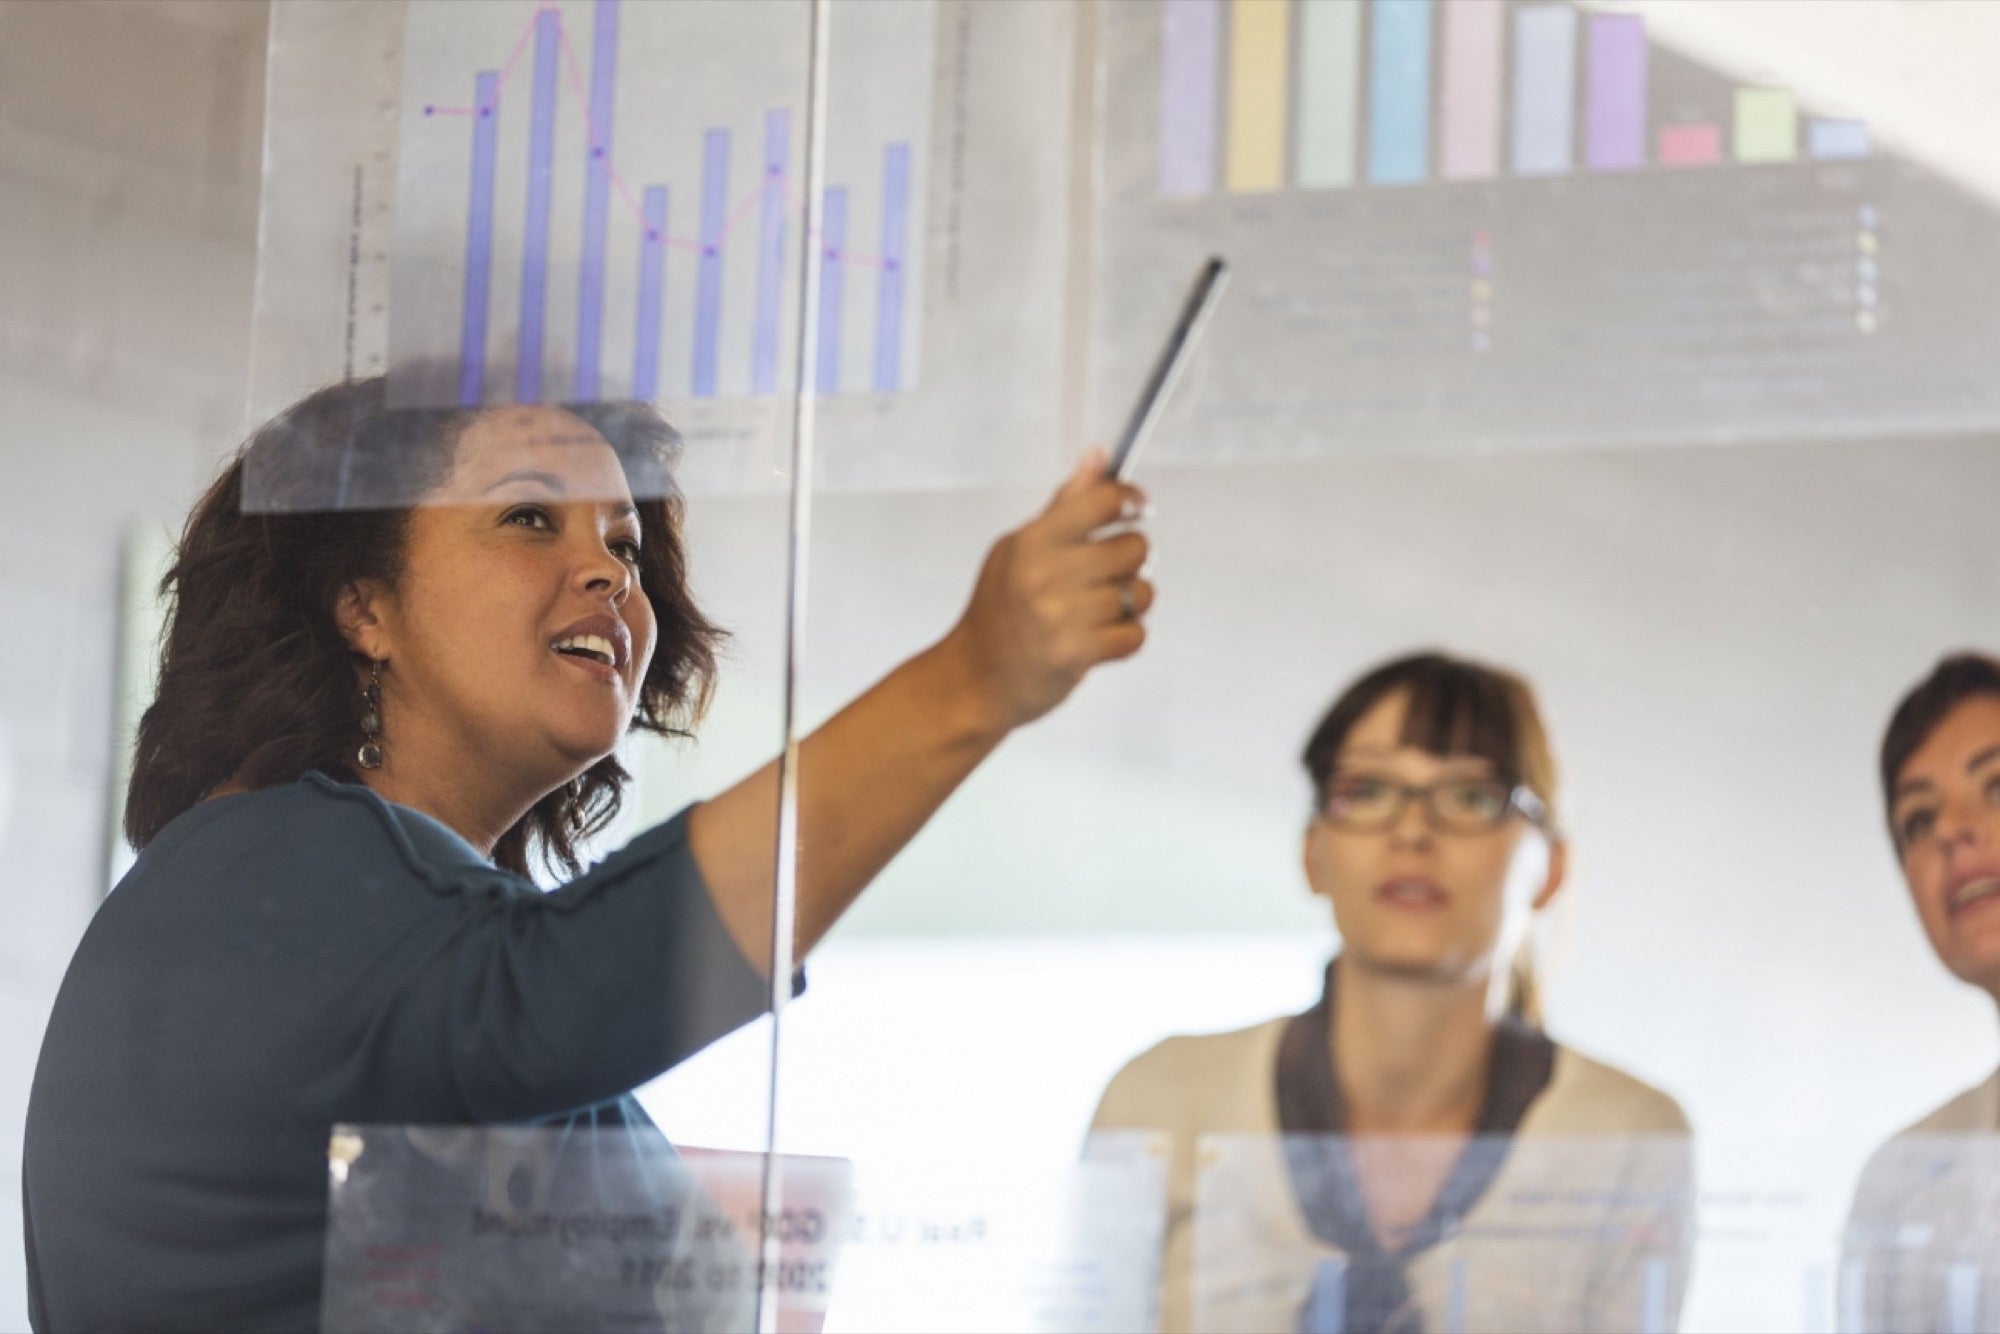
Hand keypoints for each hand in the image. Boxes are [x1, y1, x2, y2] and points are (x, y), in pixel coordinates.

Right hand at [941, 448, 1152, 733]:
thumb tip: (1099, 455)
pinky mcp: (1076, 655)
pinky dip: (1126, 638)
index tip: (1136, 509)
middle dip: (1132, 560)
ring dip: (1131, 603)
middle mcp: (1045, 575)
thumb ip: (1064, 505)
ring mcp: (1060, 617)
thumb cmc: (999, 610)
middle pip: (1134, 548)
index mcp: (1032, 541)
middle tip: (1111, 573)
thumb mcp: (1018, 549)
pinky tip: (1100, 638)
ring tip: (1102, 610)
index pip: (1102, 501)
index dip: (1129, 500)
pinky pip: (1136, 635)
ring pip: (1141, 594)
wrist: (973, 679)